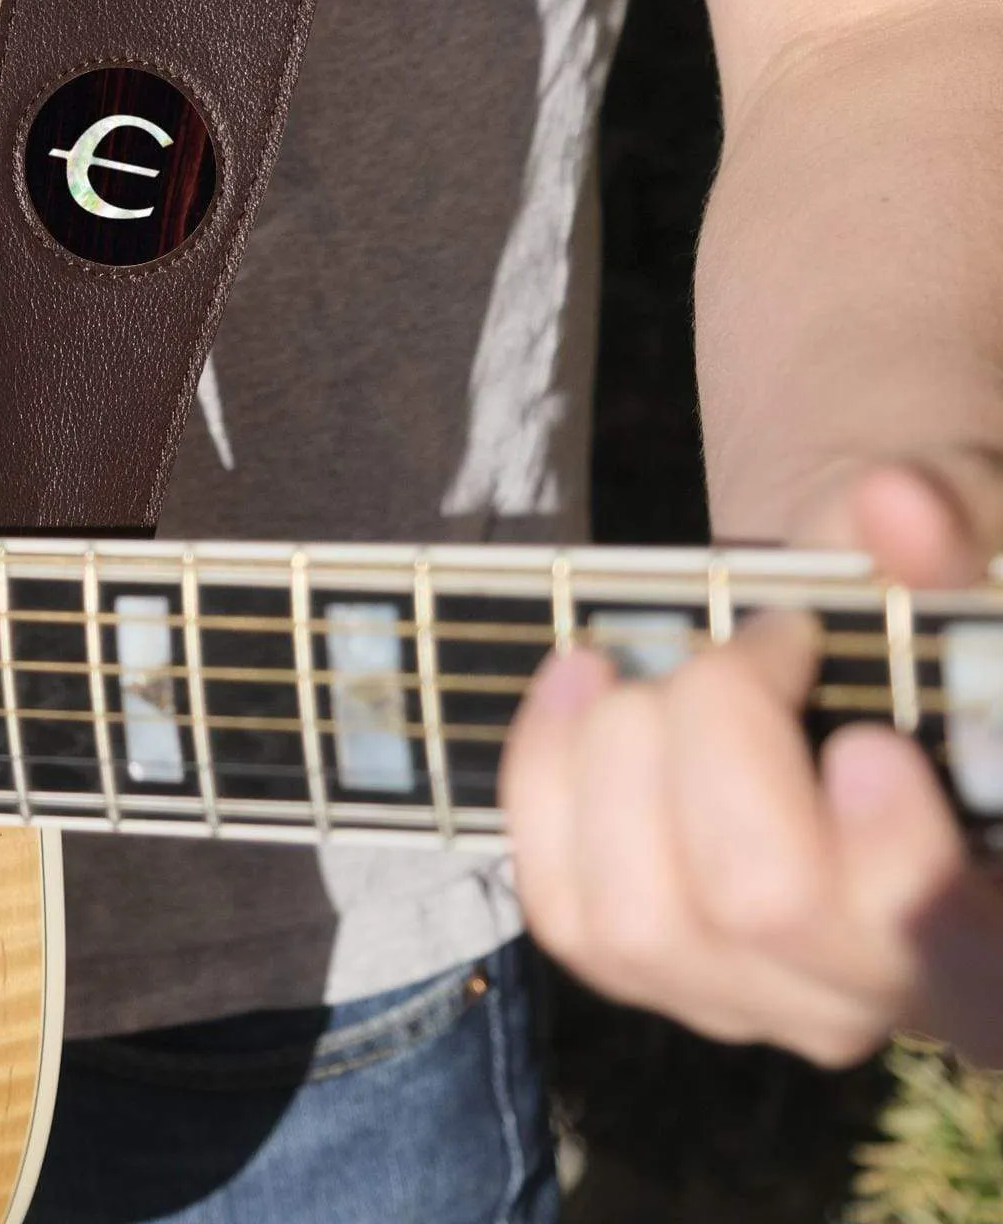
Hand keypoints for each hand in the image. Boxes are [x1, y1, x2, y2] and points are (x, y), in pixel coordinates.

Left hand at [503, 458, 1002, 1066]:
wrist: (830, 664)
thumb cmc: (917, 619)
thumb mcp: (962, 553)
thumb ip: (951, 528)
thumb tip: (893, 506)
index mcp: (990, 923)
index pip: (932, 934)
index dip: (893, 849)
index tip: (868, 735)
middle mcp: (870, 996)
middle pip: (760, 903)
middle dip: (723, 728)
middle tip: (756, 644)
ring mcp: (739, 999)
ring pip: (637, 915)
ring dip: (622, 751)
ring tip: (656, 663)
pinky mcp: (633, 964)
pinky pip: (558, 900)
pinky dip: (546, 771)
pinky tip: (580, 679)